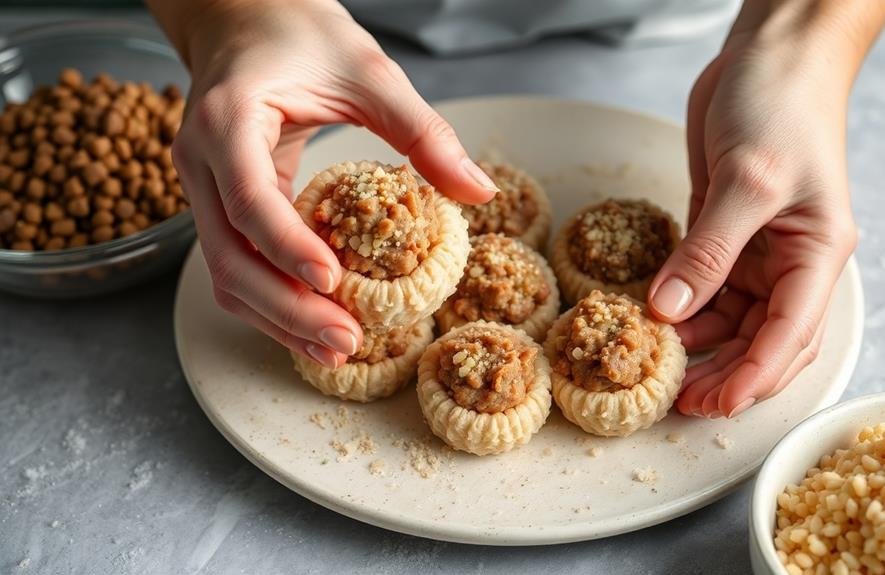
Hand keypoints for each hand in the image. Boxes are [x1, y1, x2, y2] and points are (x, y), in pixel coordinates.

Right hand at [155, 0, 497, 367]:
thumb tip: (480, 191)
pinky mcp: (219, 204)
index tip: (334, 283)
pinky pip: (237, 264)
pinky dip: (273, 301)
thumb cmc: (302, 36)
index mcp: (229, 119)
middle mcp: (201, 160)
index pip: (248, 197)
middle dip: (287, 308)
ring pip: (225, 274)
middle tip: (347, 342)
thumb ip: (422, 130)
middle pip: (229, 257)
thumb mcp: (369, 71)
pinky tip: (316, 324)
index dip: (288, 247)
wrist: (245, 17)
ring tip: (339, 350)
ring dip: (278, 319)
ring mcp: (202, 187)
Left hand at [647, 14, 864, 417]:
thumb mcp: (747, 180)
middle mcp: (790, 261)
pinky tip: (652, 322)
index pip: (790, 335)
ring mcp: (754, 250)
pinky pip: (701, 286)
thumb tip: (669, 311)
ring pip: (729, 320)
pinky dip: (680, 308)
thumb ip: (708, 250)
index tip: (715, 405)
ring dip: (699, 347)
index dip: (754, 376)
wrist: (769, 56)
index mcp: (816, 254)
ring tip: (659, 369)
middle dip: (726, 374)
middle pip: (762, 340)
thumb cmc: (781, 107)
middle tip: (679, 402)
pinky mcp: (720, 234)